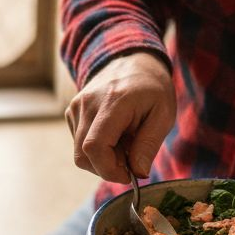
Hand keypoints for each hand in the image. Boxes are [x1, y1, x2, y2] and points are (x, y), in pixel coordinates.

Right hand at [65, 52, 174, 182]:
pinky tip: (113, 135)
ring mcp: (76, 107)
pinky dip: (96, 149)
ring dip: (102, 158)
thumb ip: (149, 145)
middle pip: (83, 155)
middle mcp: (87, 104)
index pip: (95, 147)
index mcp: (112, 102)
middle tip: (130, 158)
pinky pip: (78, 143)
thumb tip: (138, 173)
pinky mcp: (71, 112)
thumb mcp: (163, 115)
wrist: (133, 60)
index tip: (129, 174)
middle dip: (107, 167)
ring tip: (124, 142)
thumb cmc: (152, 88)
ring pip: (79, 153)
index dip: (109, 169)